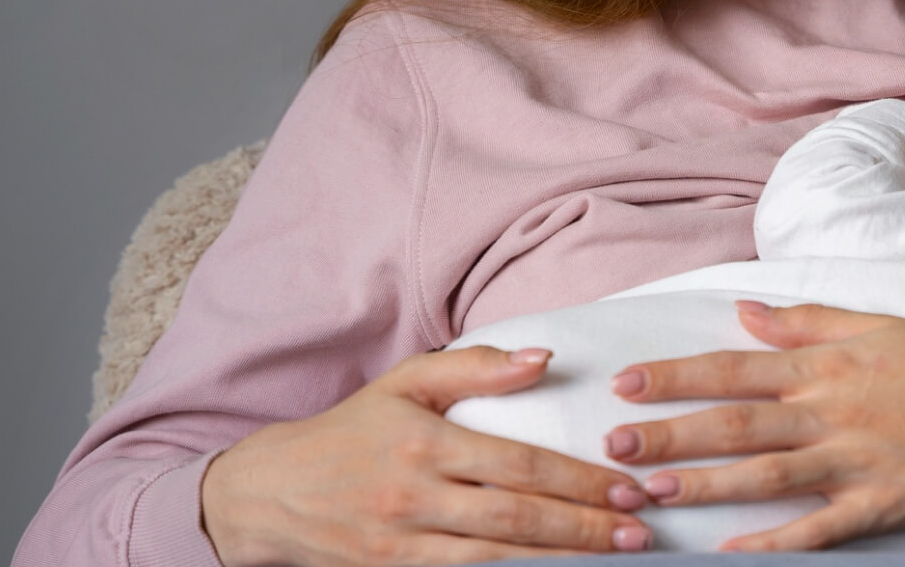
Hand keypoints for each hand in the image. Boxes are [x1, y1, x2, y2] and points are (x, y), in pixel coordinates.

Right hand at [202, 346, 655, 565]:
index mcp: (424, 444)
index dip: (579, 481)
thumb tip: (545, 358)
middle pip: (515, 519)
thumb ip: (476, 368)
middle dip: (584, 528)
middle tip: (640, 533)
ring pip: (495, 561)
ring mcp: (400, 545)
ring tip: (614, 559)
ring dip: (560, 562)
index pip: (519, 465)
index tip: (628, 488)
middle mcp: (413, 497)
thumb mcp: (404, 384)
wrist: (265, 495)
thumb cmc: (348, 433)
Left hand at [600, 302, 904, 551]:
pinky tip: (729, 553)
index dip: (675, 377)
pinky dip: (773, 544)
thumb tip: (745, 314)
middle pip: (737, 423)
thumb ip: (805, 322)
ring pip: (766, 475)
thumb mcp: (875, 325)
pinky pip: (817, 529)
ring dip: (706, 484)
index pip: (735, 368)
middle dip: (671, 435)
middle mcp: (833, 409)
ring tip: (652, 491)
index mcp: (828, 364)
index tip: (624, 384)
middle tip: (613, 447)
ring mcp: (856, 459)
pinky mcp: (882, 504)